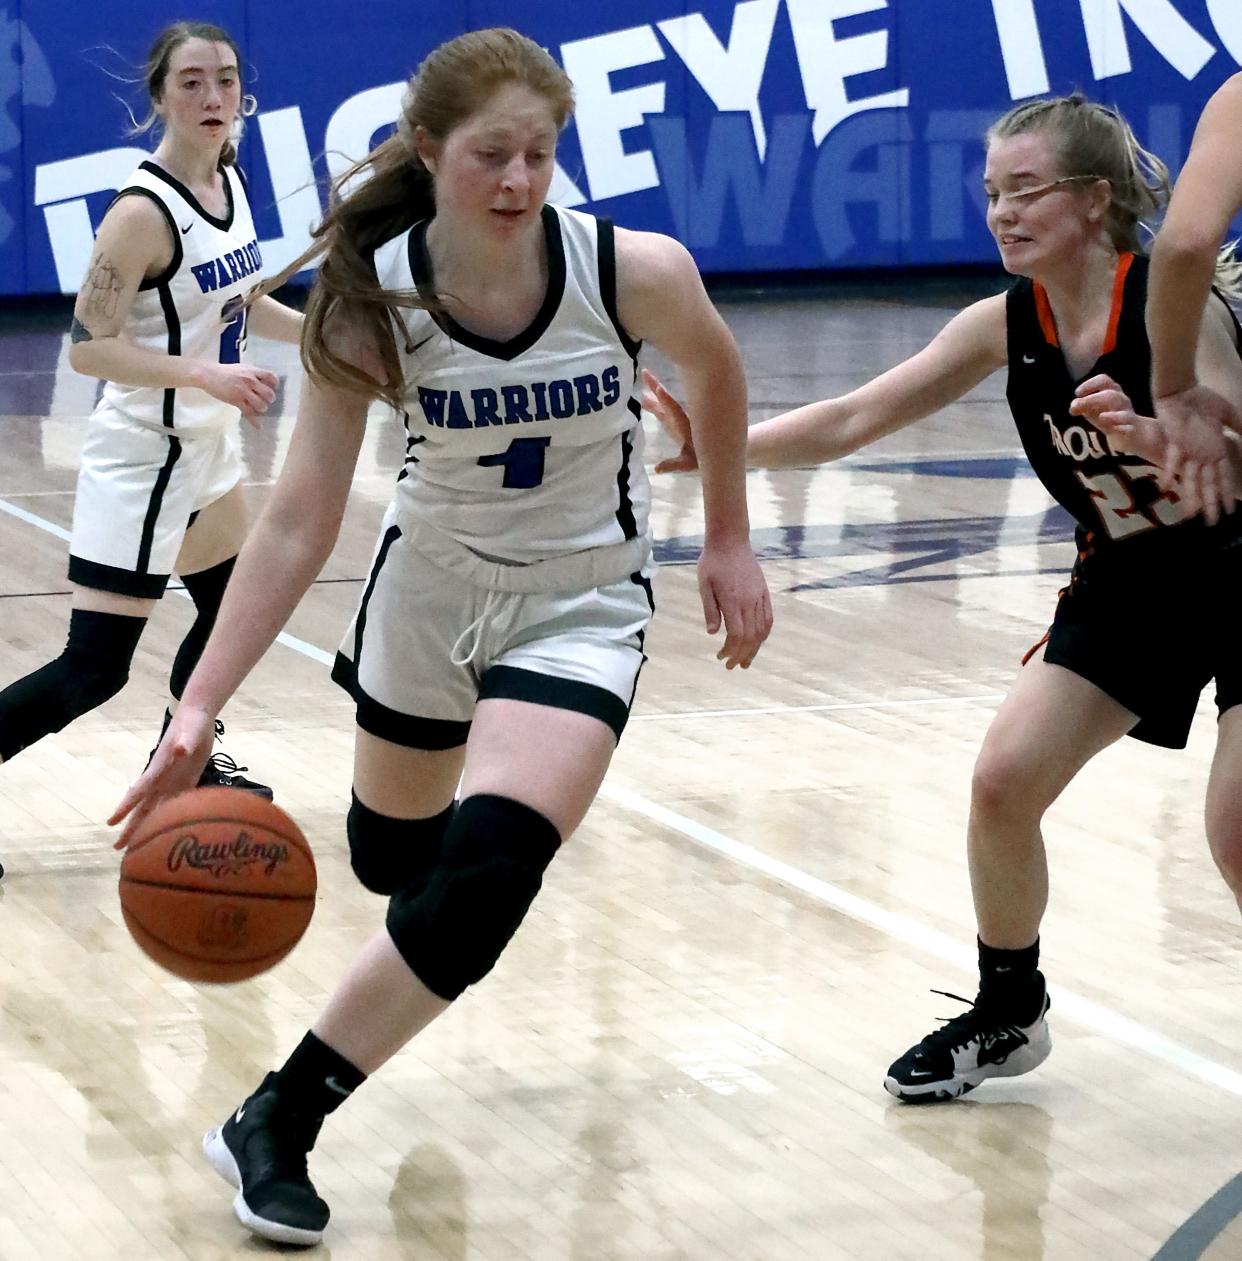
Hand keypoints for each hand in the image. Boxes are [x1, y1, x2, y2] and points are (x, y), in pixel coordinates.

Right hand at [109, 705, 216, 849]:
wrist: (198, 717)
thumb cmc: (191, 723)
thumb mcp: (190, 732)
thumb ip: (185, 742)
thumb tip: (180, 750)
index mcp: (158, 769)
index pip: (138, 791)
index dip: (125, 806)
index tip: (110, 822)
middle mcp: (162, 779)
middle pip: (143, 808)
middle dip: (131, 827)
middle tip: (117, 848)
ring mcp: (173, 781)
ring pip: (158, 809)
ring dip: (148, 827)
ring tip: (138, 846)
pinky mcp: (187, 781)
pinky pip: (177, 803)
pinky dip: (169, 818)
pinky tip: (167, 832)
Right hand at [199, 362, 279, 426]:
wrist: (208, 374)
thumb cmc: (224, 371)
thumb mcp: (241, 368)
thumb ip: (252, 374)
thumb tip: (262, 381)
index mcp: (252, 371)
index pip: (271, 376)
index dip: (275, 384)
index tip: (274, 388)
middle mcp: (250, 381)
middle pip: (269, 393)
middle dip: (270, 399)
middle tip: (266, 400)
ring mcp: (243, 391)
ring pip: (261, 405)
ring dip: (262, 408)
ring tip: (258, 408)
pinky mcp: (236, 400)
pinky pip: (249, 413)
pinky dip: (255, 422)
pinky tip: (258, 426)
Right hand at [641, 367, 698, 472]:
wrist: (718, 451)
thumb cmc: (702, 458)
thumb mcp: (687, 463)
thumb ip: (674, 465)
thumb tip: (657, 469)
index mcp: (683, 426)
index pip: (673, 411)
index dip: (666, 401)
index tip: (658, 388)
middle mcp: (679, 418)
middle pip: (666, 400)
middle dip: (656, 386)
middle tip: (645, 372)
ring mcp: (676, 418)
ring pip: (664, 401)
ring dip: (654, 389)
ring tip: (643, 374)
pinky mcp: (675, 420)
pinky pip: (663, 405)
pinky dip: (655, 398)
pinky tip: (645, 394)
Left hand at [697, 539, 772, 668]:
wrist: (731, 540)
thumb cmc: (713, 562)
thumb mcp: (704, 585)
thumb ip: (710, 610)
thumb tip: (712, 633)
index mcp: (732, 600)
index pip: (736, 634)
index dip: (730, 650)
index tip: (720, 657)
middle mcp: (749, 601)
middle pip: (751, 637)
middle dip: (742, 655)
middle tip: (732, 666)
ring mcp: (759, 597)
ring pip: (762, 630)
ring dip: (755, 649)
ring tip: (746, 661)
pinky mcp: (764, 593)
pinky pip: (768, 618)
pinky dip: (764, 634)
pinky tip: (757, 641)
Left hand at [1071, 375, 1168, 463]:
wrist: (1135, 434)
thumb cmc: (1110, 419)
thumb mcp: (1094, 412)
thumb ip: (1082, 407)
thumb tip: (1073, 405)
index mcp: (1111, 392)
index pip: (1104, 380)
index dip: (1090, 384)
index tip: (1077, 393)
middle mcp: (1121, 399)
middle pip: (1110, 394)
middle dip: (1091, 399)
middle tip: (1074, 406)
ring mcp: (1127, 412)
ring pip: (1121, 405)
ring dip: (1107, 410)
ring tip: (1099, 416)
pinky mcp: (1131, 426)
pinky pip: (1128, 422)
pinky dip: (1118, 422)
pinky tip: (1110, 426)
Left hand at [1152, 384, 1237, 524]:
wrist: (1182, 388)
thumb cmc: (1203, 400)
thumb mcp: (1228, 414)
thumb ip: (1239, 426)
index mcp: (1216, 450)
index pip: (1223, 477)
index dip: (1226, 494)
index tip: (1230, 510)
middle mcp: (1202, 455)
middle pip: (1208, 484)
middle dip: (1210, 504)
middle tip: (1211, 523)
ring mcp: (1188, 451)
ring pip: (1191, 479)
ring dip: (1191, 497)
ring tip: (1190, 516)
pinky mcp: (1175, 443)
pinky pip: (1172, 461)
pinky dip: (1170, 473)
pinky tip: (1167, 488)